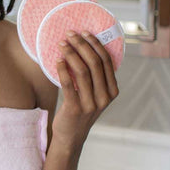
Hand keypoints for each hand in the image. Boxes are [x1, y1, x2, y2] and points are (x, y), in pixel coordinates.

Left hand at [51, 30, 118, 151]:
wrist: (71, 137)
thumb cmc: (81, 110)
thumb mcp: (94, 95)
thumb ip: (95, 77)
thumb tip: (85, 47)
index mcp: (112, 91)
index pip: (107, 62)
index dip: (96, 44)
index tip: (85, 32)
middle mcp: (104, 97)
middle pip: (94, 64)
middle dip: (82, 45)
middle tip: (70, 34)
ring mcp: (91, 104)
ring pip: (82, 72)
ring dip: (71, 54)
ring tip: (61, 44)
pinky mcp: (75, 109)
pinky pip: (68, 84)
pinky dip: (63, 69)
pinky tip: (57, 60)